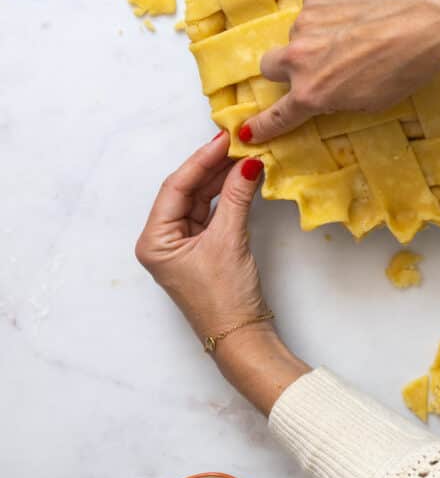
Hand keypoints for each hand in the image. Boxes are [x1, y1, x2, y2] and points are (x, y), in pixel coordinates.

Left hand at [135, 133, 308, 413]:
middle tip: (237, 143)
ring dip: (221, 179)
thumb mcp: (230, 240)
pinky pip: (211, 213)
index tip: (223, 139)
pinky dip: (226, 197)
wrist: (242, 339)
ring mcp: (182, 245)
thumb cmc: (225, 298)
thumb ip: (236, 196)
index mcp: (154, 240)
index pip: (176, 187)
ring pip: (200, 200)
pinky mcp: (202, 250)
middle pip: (186, 191)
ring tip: (243, 156)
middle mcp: (162, 240)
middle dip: (212, 167)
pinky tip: (241, 180)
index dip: (201, 160)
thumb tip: (247, 162)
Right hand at [243, 0, 439, 143]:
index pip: (278, 114)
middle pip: (270, 64)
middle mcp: (300, 57)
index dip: (261, 124)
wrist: (431, 16)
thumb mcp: (372, 101)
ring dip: (318, 32)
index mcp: (313, 93)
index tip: (246, 129)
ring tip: (359, 28)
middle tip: (317, 61)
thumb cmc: (410, 65)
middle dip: (286, 66)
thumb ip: (337, 99)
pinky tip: (362, 7)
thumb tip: (326, 91)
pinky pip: (316, 2)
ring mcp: (306, 20)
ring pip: (299, 30)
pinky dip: (333, 6)